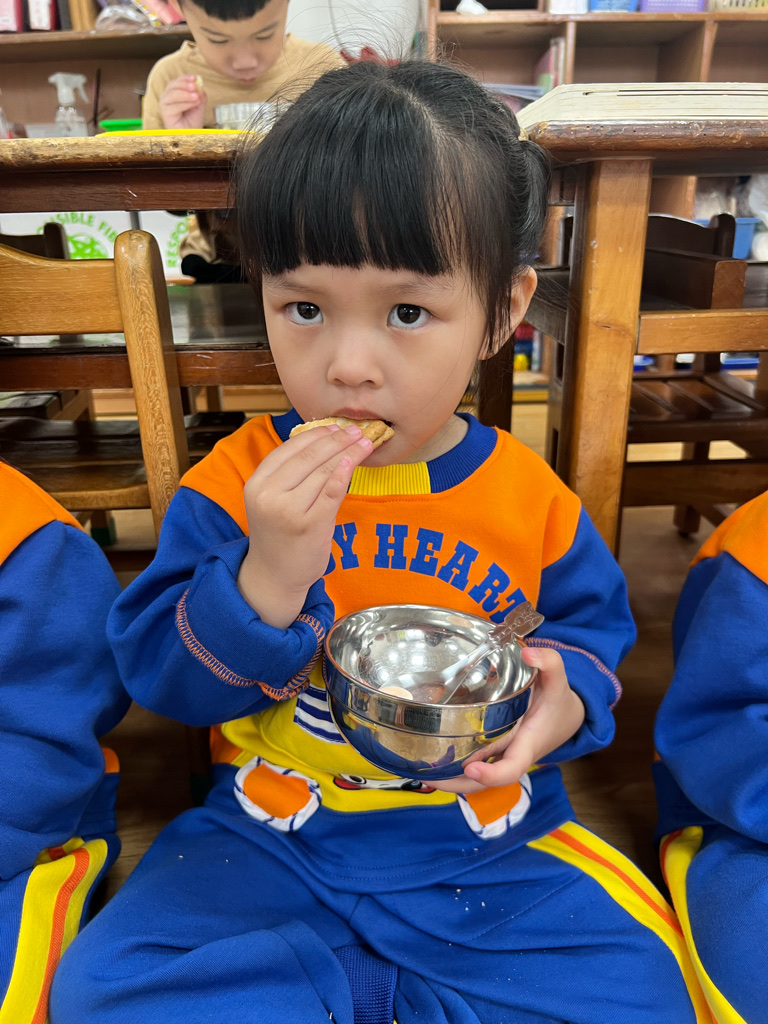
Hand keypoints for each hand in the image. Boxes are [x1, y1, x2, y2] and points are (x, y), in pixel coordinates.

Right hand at [159, 75, 205, 128]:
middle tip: (195, 86)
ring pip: (172, 95)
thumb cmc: (193, 119)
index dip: (185, 78)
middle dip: (184, 84)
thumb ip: (199, 95)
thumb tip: (200, 86)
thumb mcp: (199, 104)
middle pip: (172, 86)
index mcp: (173, 92)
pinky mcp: (165, 113)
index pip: (177, 81)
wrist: (191, 134)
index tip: (195, 78)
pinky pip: (174, 106)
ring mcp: (164, 105)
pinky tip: (194, 104)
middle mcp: (167, 97)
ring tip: (196, 97)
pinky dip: (185, 104)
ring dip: (185, 94)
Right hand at [237, 424, 373, 628]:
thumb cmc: (278, 534)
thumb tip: (323, 441)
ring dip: (347, 452)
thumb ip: (289, 474)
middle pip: (308, 456)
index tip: (335, 426)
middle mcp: (269, 494)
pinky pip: (331, 491)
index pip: (289, 448)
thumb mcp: (272, 500)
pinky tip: (355, 461)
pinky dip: (344, 472)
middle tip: (356, 430)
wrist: (274, 575)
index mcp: (256, 483)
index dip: (315, 433)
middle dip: (336, 439)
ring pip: (323, 470)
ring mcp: (289, 510)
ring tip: (364, 442)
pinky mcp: (310, 524)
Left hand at [431, 647, 584, 793]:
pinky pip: (469, 763)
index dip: (492, 774)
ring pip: (471, 778)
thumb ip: (549, 663)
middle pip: (482, 782)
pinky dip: (450, 765)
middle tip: (426, 774)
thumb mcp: (558, 679)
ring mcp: (498, 756)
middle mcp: (509, 755)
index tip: (473, 768)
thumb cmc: (556, 701)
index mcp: (527, 744)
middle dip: (455, 783)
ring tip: (416, 768)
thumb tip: (529, 653)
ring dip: (446, 778)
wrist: (564, 718)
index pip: (511, 769)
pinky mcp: (490, 751)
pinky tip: (424, 756)